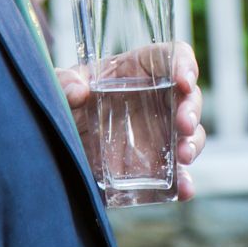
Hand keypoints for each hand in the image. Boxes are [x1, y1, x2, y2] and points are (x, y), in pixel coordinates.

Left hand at [58, 41, 207, 199]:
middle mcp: (154, 99)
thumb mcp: (58, 85)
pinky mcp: (152, 164)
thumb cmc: (64, 101)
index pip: (171, 57)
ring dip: (193, 143)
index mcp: (136, 69)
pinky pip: (176, 171)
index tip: (184, 82)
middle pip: (187, 96)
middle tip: (183, 125)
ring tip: (184, 157)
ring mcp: (157, 133)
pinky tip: (183, 189)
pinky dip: (184, 180)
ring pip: (189, 133)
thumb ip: (63, 82)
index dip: (184, 64)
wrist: (55, 139)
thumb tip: (78, 90)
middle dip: (192, 110)